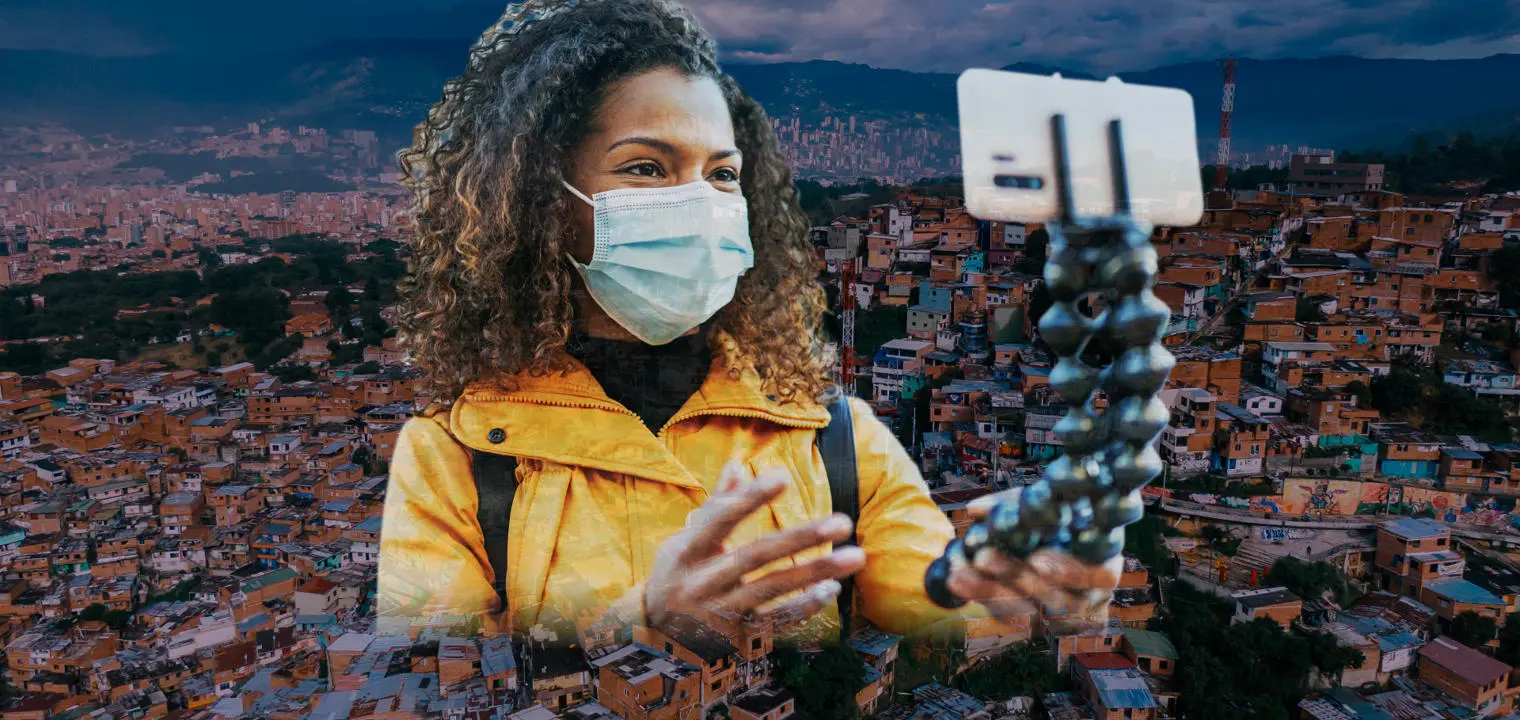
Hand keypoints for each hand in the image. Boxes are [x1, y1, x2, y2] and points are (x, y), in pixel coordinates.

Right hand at [643, 461, 867, 629]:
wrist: (653, 636)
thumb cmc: (676, 575)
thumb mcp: (684, 541)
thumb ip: (715, 505)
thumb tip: (737, 464)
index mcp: (686, 551)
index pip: (720, 519)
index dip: (749, 497)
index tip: (783, 476)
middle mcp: (702, 582)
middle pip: (756, 556)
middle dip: (802, 538)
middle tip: (842, 522)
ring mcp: (720, 612)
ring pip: (773, 589)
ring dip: (816, 572)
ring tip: (854, 556)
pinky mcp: (736, 636)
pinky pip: (775, 621)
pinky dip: (804, 606)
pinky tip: (831, 589)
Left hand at [944, 488, 1124, 621]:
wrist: (1046, 542)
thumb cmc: (1052, 518)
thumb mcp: (1040, 504)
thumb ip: (1012, 505)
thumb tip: (976, 510)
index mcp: (1106, 563)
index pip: (1099, 576)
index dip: (1069, 571)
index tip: (1036, 559)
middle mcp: (1092, 598)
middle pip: (1058, 601)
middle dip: (1018, 577)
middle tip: (983, 556)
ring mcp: (1066, 619)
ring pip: (1031, 615)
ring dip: (991, 592)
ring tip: (959, 571)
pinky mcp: (1040, 627)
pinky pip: (1012, 620)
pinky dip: (983, 597)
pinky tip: (958, 580)